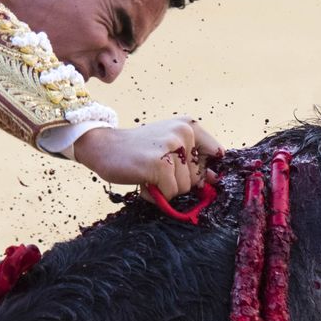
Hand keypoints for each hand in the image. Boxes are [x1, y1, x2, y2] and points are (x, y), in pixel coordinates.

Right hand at [72, 118, 223, 198]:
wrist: (104, 146)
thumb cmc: (138, 150)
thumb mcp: (169, 147)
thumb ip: (192, 160)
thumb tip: (213, 179)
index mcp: (189, 126)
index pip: (216, 153)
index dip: (202, 169)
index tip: (181, 168)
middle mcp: (183, 133)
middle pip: (197, 177)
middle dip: (177, 181)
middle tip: (156, 169)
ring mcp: (171, 147)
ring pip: (183, 188)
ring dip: (164, 188)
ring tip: (147, 174)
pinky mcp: (159, 164)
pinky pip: (169, 193)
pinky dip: (154, 194)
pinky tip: (143, 181)